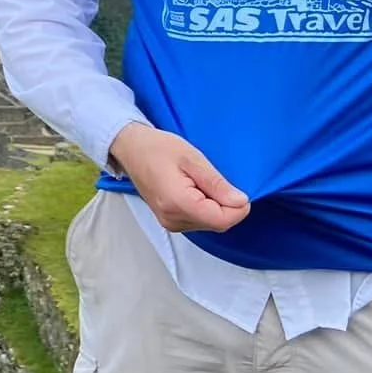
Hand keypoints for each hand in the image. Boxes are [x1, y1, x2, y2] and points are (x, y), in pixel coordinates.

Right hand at [107, 124, 250, 232]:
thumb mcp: (193, 159)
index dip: (238, 207)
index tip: (236, 189)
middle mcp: (173, 219)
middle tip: (214, 179)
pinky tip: (195, 189)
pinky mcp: (169, 221)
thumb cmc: (157, 148)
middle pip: (217, 224)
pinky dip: (205, 208)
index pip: (222, 220)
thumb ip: (217, 184)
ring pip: (210, 224)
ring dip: (215, 206)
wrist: (131, 149)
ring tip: (200, 182)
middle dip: (226, 205)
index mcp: (178, 203)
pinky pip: (199, 221)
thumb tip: (240, 202)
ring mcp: (170, 223)